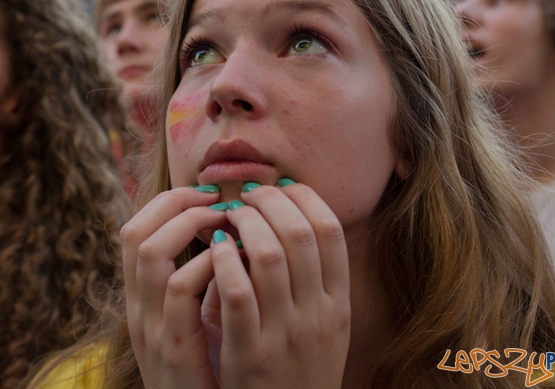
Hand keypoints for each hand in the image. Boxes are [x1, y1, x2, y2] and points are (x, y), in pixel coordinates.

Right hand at [120, 186, 224, 388]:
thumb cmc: (210, 369)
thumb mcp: (198, 320)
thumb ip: (204, 280)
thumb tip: (232, 232)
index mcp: (142, 299)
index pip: (133, 230)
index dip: (167, 202)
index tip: (206, 193)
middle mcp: (138, 309)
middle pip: (135, 233)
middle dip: (177, 205)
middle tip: (218, 199)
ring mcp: (152, 330)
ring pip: (153, 253)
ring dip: (191, 226)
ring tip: (227, 222)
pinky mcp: (175, 350)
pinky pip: (181, 291)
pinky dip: (207, 265)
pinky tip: (234, 261)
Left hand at [208, 182, 350, 388]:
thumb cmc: (298, 367)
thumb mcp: (323, 326)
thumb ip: (311, 280)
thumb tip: (284, 217)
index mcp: (339, 303)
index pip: (330, 230)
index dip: (303, 198)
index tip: (279, 186)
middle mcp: (319, 315)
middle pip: (299, 234)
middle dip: (269, 202)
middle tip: (247, 195)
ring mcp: (287, 335)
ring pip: (268, 255)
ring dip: (244, 224)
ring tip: (228, 215)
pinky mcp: (251, 354)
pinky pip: (237, 292)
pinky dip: (224, 261)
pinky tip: (215, 248)